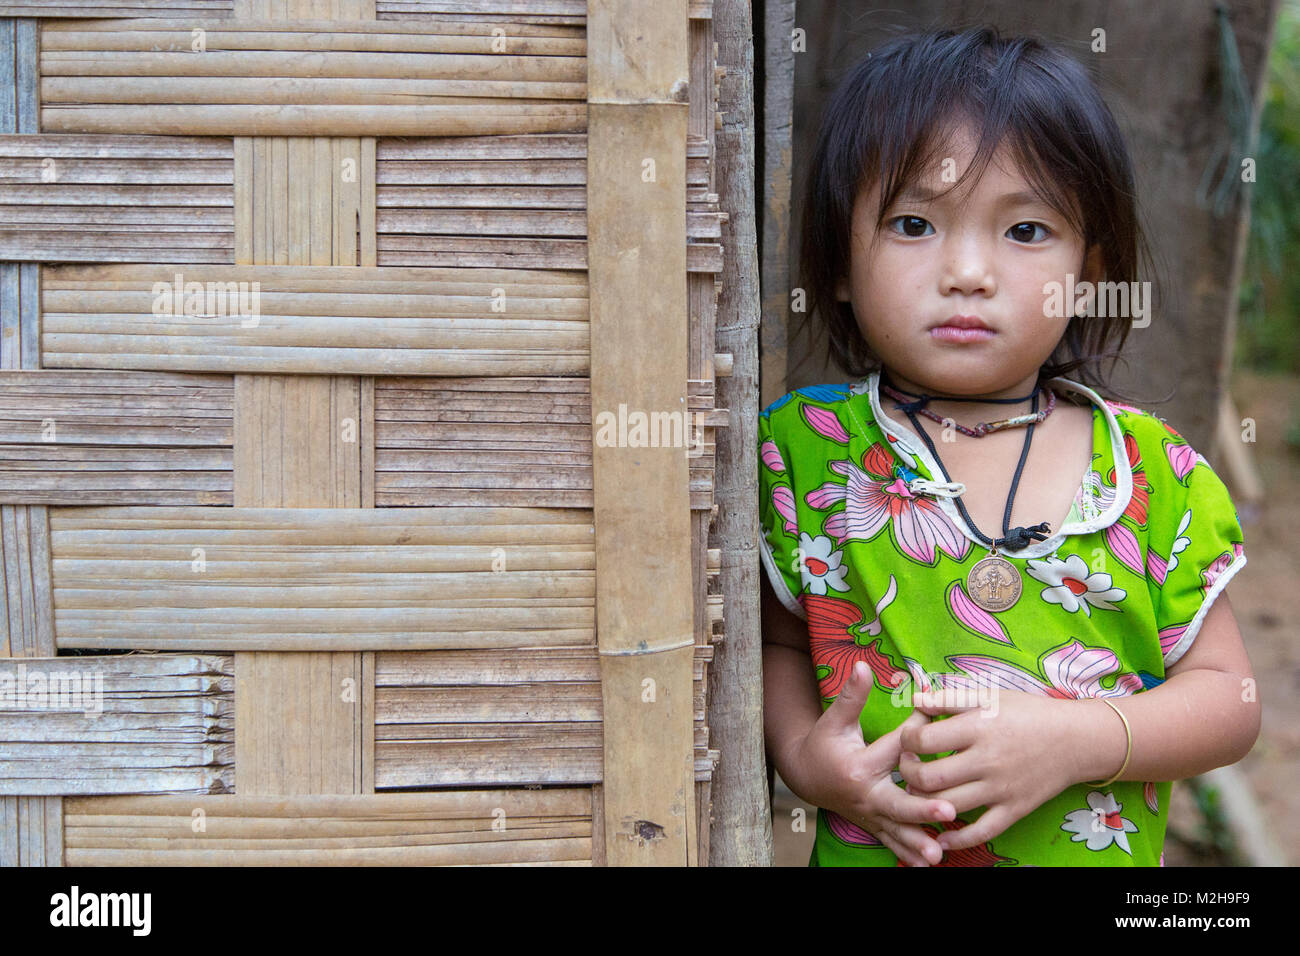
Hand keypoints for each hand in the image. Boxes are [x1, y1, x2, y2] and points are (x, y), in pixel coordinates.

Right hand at [782, 661, 956, 865]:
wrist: (806, 776)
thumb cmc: (825, 743)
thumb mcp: (834, 719)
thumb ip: (851, 695)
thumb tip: (860, 665)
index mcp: (860, 765)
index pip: (896, 749)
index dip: (918, 734)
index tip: (939, 723)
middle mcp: (866, 794)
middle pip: (896, 802)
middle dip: (921, 808)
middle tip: (947, 810)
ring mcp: (870, 814)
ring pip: (896, 829)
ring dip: (917, 841)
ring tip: (939, 852)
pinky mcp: (874, 825)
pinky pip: (892, 842)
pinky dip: (908, 853)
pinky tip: (929, 863)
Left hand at [897, 687, 1078, 852]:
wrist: (1077, 739)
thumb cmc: (1029, 713)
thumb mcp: (990, 697)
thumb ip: (950, 698)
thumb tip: (915, 699)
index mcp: (979, 727)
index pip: (925, 740)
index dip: (907, 739)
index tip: (909, 739)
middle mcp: (988, 760)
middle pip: (930, 776)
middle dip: (908, 772)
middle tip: (908, 765)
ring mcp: (1001, 788)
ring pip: (948, 805)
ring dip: (924, 801)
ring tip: (920, 790)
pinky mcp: (1015, 809)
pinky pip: (981, 831)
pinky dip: (957, 838)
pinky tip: (942, 834)